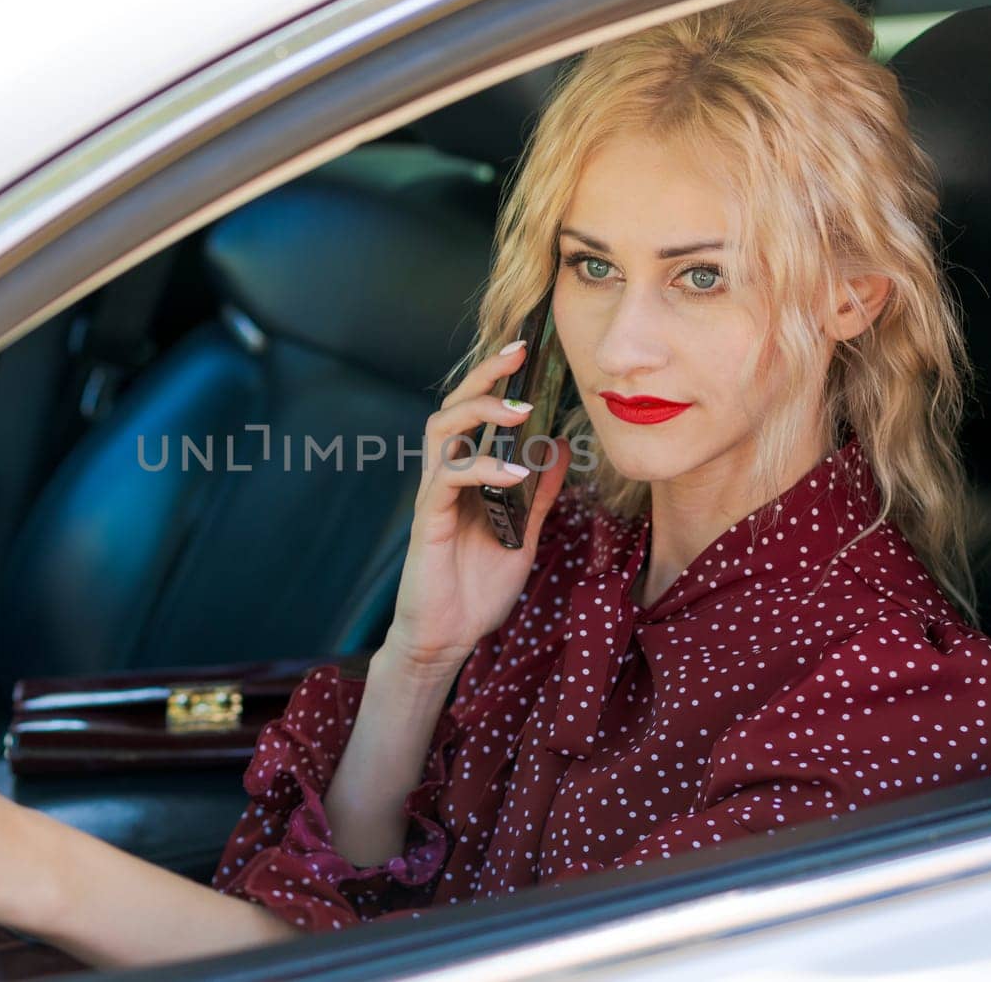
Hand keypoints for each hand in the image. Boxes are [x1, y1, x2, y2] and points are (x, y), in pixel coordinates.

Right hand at [387, 338, 570, 675]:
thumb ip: (539, 493)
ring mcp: (434, 495)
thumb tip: (561, 448)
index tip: (527, 352)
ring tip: (517, 408)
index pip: (475, 413)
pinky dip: (482, 469)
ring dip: (479, 411)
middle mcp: (446, 477)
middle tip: (517, 352)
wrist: (447, 638)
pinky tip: (513, 474)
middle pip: (453, 407)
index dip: (495, 380)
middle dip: (484, 375)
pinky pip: (449, 479)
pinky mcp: (429, 520)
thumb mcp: (524, 535)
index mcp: (467, 475)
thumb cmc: (478, 588)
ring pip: (442, 430)